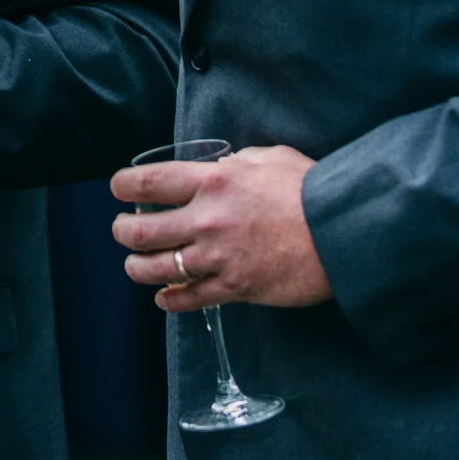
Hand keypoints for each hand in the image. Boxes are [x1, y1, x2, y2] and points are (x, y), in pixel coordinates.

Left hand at [111, 144, 331, 312]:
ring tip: (135, 264)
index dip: (123, 186)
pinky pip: (188, 299)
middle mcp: (206, 219)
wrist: (341, 234)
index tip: (117, 189)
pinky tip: (164, 298)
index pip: (148, 183)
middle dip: (122, 231)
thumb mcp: (269, 158)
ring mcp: (217, 258)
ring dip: (137, 267)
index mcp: (213, 181)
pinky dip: (169, 300)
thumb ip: (237, 162)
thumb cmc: (309, 190)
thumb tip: (220, 166)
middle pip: (139, 231)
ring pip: (155, 269)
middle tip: (122, 230)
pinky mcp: (233, 288)